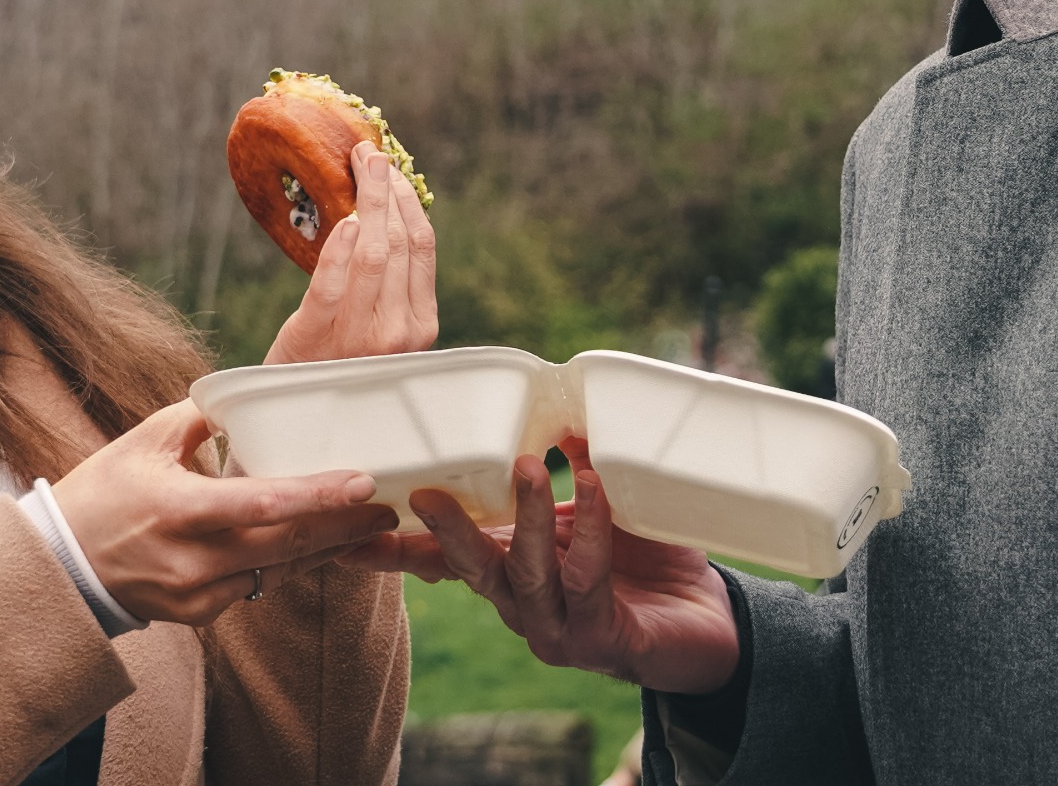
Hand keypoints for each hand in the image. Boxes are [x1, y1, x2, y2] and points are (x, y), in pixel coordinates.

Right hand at [50, 401, 395, 624]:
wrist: (63, 566)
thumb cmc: (103, 490)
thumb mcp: (145, 440)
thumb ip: (201, 418)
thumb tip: (250, 398)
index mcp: (178, 509)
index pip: (261, 504)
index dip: (317, 496)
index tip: (363, 483)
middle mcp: (192, 560)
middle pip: (285, 545)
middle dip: (342, 526)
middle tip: (388, 504)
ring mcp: (197, 594)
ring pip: (279, 571)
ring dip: (327, 548)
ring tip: (372, 524)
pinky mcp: (200, 615)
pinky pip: (258, 587)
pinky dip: (292, 565)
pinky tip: (324, 547)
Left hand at [264, 143, 438, 363]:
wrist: (296, 404)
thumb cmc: (339, 353)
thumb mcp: (379, 322)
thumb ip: (392, 279)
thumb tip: (390, 205)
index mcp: (421, 326)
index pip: (421, 247)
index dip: (408, 201)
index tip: (394, 170)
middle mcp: (397, 334)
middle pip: (397, 244)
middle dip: (386, 191)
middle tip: (371, 155)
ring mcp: (358, 339)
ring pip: (372, 256)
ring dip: (367, 203)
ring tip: (358, 168)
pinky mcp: (315, 339)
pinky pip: (330, 287)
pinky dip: (338, 251)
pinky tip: (343, 220)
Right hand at [345, 435, 739, 694]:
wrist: (710, 626)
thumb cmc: (647, 563)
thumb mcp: (601, 510)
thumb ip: (579, 471)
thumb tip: (562, 415)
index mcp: (510, 570)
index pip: (442, 561)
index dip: (394, 548)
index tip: (347, 528)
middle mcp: (521, 604)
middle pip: (471, 571)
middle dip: (445, 532)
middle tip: (424, 493)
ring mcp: (556, 628)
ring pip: (524, 575)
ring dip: (526, 519)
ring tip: (529, 466)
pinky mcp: (599, 641)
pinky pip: (586, 580)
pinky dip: (590, 531)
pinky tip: (595, 492)